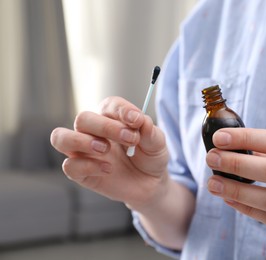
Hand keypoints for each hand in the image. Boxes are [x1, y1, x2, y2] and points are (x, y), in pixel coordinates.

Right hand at [50, 96, 168, 211]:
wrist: (151, 184)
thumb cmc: (150, 158)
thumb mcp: (157, 143)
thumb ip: (149, 130)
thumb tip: (140, 119)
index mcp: (112, 118)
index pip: (109, 105)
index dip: (121, 110)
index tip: (136, 120)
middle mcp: (93, 131)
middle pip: (83, 118)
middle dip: (105, 127)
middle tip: (131, 139)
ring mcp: (84, 151)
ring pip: (60, 137)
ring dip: (81, 141)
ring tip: (105, 149)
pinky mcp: (81, 172)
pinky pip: (69, 166)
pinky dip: (88, 166)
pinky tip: (108, 169)